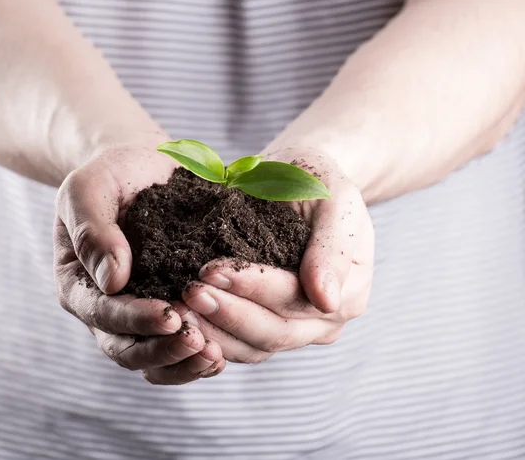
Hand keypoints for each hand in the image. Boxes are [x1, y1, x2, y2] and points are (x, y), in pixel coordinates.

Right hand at [54, 146, 225, 383]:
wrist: (142, 168)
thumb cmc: (112, 175)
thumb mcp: (89, 189)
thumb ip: (92, 230)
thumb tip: (112, 280)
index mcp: (78, 282)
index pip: (103, 313)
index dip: (136, 319)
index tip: (170, 316)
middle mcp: (105, 307)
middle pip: (127, 349)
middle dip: (163, 350)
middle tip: (200, 342)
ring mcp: (137, 312)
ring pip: (153, 359)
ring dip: (183, 363)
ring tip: (215, 355)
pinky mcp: (168, 309)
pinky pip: (176, 345)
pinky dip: (196, 356)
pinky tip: (223, 352)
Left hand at [182, 148, 373, 362]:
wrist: (297, 180)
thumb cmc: (315, 181)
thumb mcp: (334, 199)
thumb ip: (333, 247)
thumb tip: (327, 301)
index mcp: (348, 292)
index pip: (296, 298)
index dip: (253, 287)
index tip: (211, 268)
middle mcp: (326, 320)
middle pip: (274, 331)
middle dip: (228, 312)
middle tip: (188, 292)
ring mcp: (299, 329)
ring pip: (254, 346)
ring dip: (214, 331)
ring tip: (179, 309)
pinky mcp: (270, 326)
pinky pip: (241, 343)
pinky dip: (212, 334)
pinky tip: (184, 318)